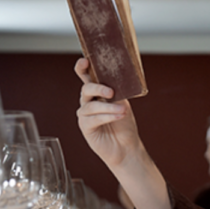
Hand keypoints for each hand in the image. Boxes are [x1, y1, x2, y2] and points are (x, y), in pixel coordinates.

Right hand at [74, 58, 173, 208]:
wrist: (127, 147)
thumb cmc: (125, 124)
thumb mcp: (123, 102)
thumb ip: (116, 90)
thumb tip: (115, 80)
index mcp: (96, 93)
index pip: (85, 77)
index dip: (82, 68)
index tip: (85, 61)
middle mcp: (88, 102)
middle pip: (85, 89)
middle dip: (97, 87)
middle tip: (110, 91)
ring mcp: (85, 115)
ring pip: (90, 105)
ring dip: (108, 107)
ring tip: (122, 111)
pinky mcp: (85, 128)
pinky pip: (92, 118)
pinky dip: (106, 116)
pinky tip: (117, 116)